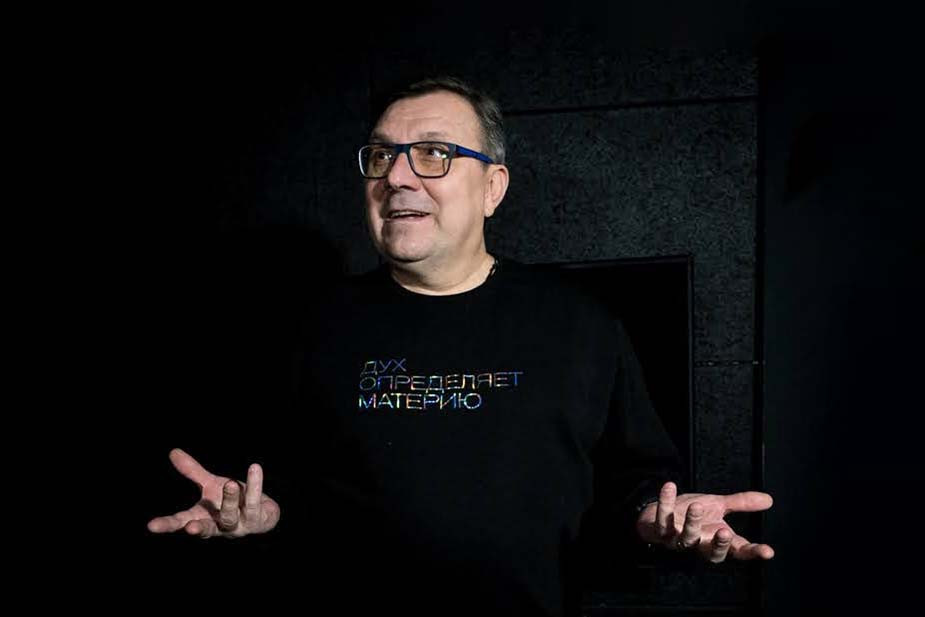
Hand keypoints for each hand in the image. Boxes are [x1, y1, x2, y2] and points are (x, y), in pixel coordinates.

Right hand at [146, 448, 280, 537]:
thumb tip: (173, 452)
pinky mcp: (257, 521)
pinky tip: (255, 469)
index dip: (167, 525)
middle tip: (190, 527)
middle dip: (197, 529)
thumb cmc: (231, 501)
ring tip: (230, 483)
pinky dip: (254, 485)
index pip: (181, 522)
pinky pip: (253, 502)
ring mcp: (238, 526)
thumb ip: (193, 472)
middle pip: (205, 530)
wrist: (263, 513)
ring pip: (230, 516)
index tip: (151, 526)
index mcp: (203, 518)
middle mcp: (218, 526)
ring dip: (229, 499)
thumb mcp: (211, 485)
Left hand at [636, 482, 773, 562]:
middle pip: (712, 553)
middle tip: (724, 532)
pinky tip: (670, 486)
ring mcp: (678, 539)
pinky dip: (665, 502)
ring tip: (697, 506)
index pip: (738, 550)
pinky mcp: (659, 529)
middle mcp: (699, 544)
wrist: (661, 512)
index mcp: (716, 540)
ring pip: (686, 538)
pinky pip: (661, 519)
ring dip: (691, 523)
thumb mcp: (718, 506)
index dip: (752, 553)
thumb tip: (768, 499)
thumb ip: (741, 504)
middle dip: (718, 545)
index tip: (768, 551)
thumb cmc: (692, 514)